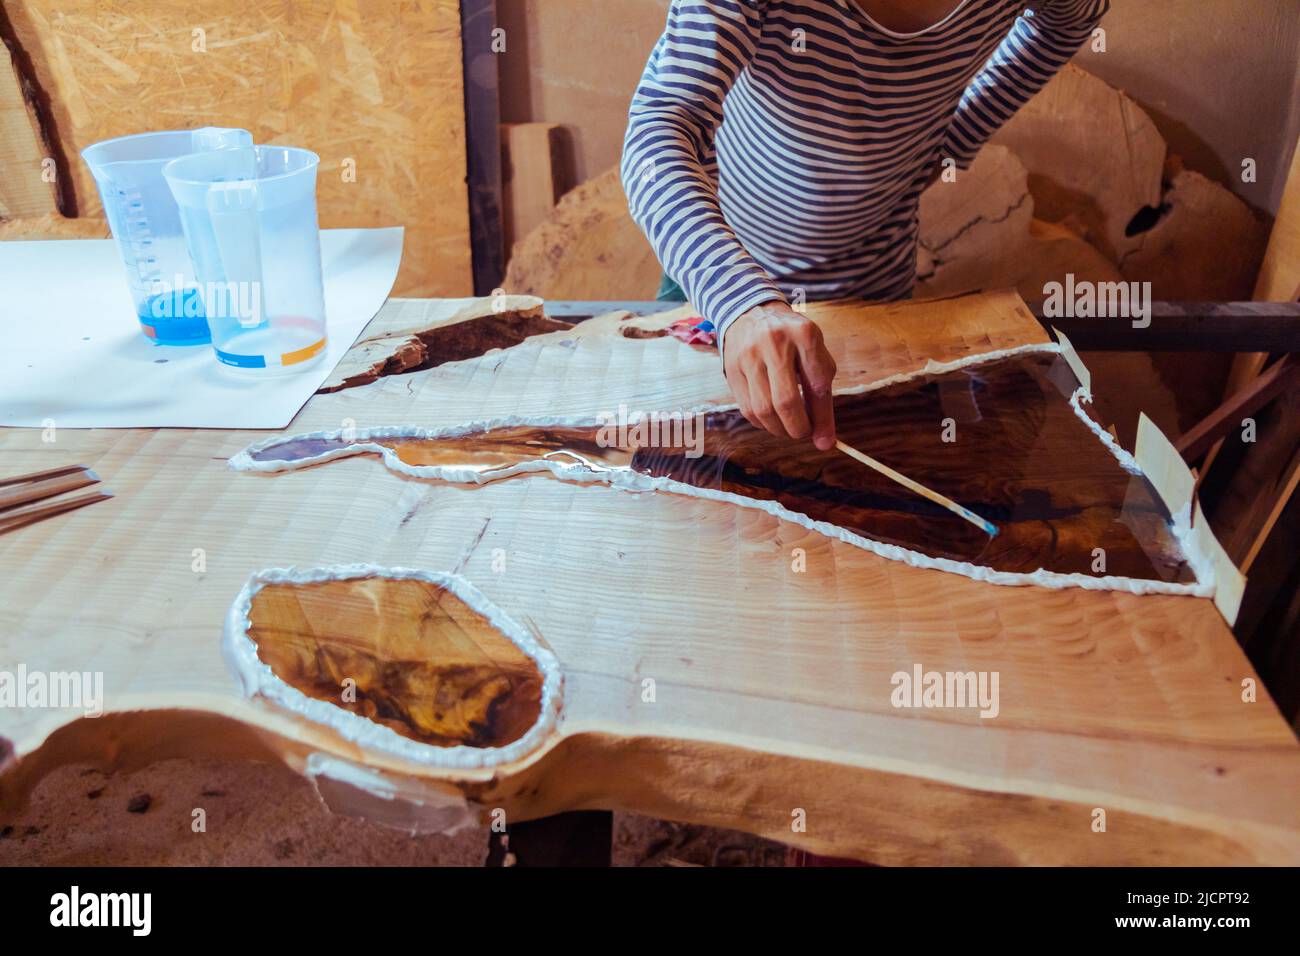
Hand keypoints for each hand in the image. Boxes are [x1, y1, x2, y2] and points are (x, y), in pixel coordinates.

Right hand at [722, 301, 836, 449]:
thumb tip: (825, 441)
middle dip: (798, 428)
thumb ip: (821, 394)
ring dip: (779, 429)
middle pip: (786, 401)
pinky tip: (771, 419)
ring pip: (763, 409)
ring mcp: (749, 355)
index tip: (825, 438)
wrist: (752, 312)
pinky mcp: (731, 368)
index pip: (818, 386)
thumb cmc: (791, 340)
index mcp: (804, 334)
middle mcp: (775, 342)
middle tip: (804, 433)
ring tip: (788, 428)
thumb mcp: (814, 354)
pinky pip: (747, 408)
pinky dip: (762, 423)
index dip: (823, 418)